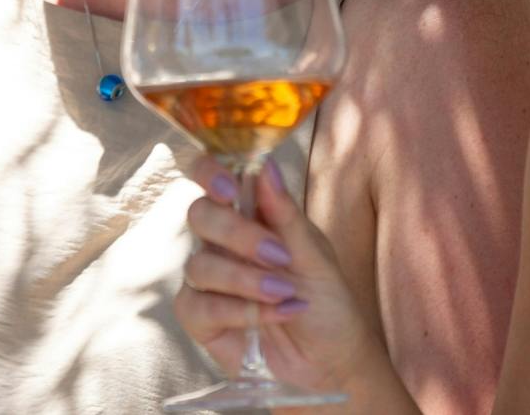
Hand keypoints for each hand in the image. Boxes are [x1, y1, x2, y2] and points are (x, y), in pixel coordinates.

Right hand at [174, 156, 385, 394]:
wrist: (332, 363)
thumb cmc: (327, 304)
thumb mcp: (316, 257)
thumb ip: (286, 215)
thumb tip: (265, 166)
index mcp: (249, 216)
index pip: (210, 177)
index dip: (208, 172)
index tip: (230, 188)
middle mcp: (222, 243)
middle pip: (199, 216)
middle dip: (237, 233)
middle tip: (277, 255)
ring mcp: (208, 280)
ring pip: (200, 264)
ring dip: (246, 279)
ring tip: (286, 295)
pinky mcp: (201, 318)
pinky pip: (198, 305)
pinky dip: (237, 311)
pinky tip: (271, 316)